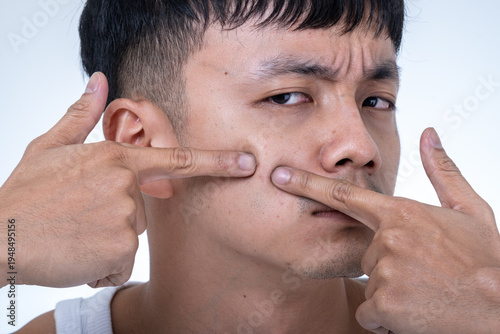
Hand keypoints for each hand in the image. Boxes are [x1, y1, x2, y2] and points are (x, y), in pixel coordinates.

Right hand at [0, 72, 255, 287]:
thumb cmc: (24, 194)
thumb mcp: (48, 147)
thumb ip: (81, 115)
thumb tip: (99, 80)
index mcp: (114, 158)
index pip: (176, 159)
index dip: (215, 161)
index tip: (244, 162)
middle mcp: (125, 185)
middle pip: (141, 207)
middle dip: (116, 215)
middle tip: (77, 216)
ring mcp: (124, 218)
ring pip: (129, 235)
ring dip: (105, 240)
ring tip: (73, 234)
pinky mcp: (119, 250)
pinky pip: (119, 262)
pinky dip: (100, 264)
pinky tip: (75, 253)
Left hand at [270, 128, 499, 332]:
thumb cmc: (486, 259)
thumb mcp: (469, 210)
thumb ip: (442, 170)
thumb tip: (429, 133)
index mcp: (402, 214)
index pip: (343, 195)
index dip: (308, 185)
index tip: (281, 176)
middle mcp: (387, 240)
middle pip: (366, 253)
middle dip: (388, 265)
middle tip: (424, 273)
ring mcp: (384, 272)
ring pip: (371, 282)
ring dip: (392, 291)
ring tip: (425, 292)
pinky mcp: (383, 304)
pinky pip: (371, 311)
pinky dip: (388, 317)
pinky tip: (416, 311)